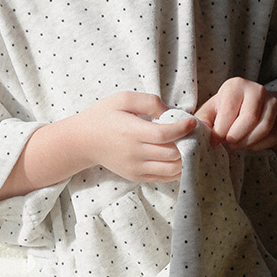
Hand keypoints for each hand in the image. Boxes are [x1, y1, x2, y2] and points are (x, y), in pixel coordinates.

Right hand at [75, 92, 196, 182]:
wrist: (83, 141)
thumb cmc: (103, 116)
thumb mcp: (123, 99)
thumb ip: (149, 102)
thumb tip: (171, 113)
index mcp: (131, 132)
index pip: (165, 134)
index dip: (184, 129)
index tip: (192, 122)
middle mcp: (134, 153)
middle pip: (172, 153)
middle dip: (188, 143)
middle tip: (193, 135)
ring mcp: (135, 167)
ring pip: (172, 169)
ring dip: (185, 159)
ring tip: (187, 147)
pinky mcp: (135, 176)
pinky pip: (164, 178)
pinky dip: (176, 169)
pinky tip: (178, 158)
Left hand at [194, 78, 276, 149]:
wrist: (246, 106)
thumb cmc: (222, 109)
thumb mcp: (209, 111)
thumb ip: (203, 120)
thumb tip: (201, 132)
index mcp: (236, 85)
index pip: (229, 111)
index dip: (220, 130)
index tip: (214, 140)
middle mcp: (257, 89)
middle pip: (250, 119)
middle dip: (236, 136)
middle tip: (228, 143)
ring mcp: (273, 102)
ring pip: (264, 128)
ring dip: (248, 142)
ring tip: (236, 145)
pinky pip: (274, 135)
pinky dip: (259, 145)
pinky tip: (248, 144)